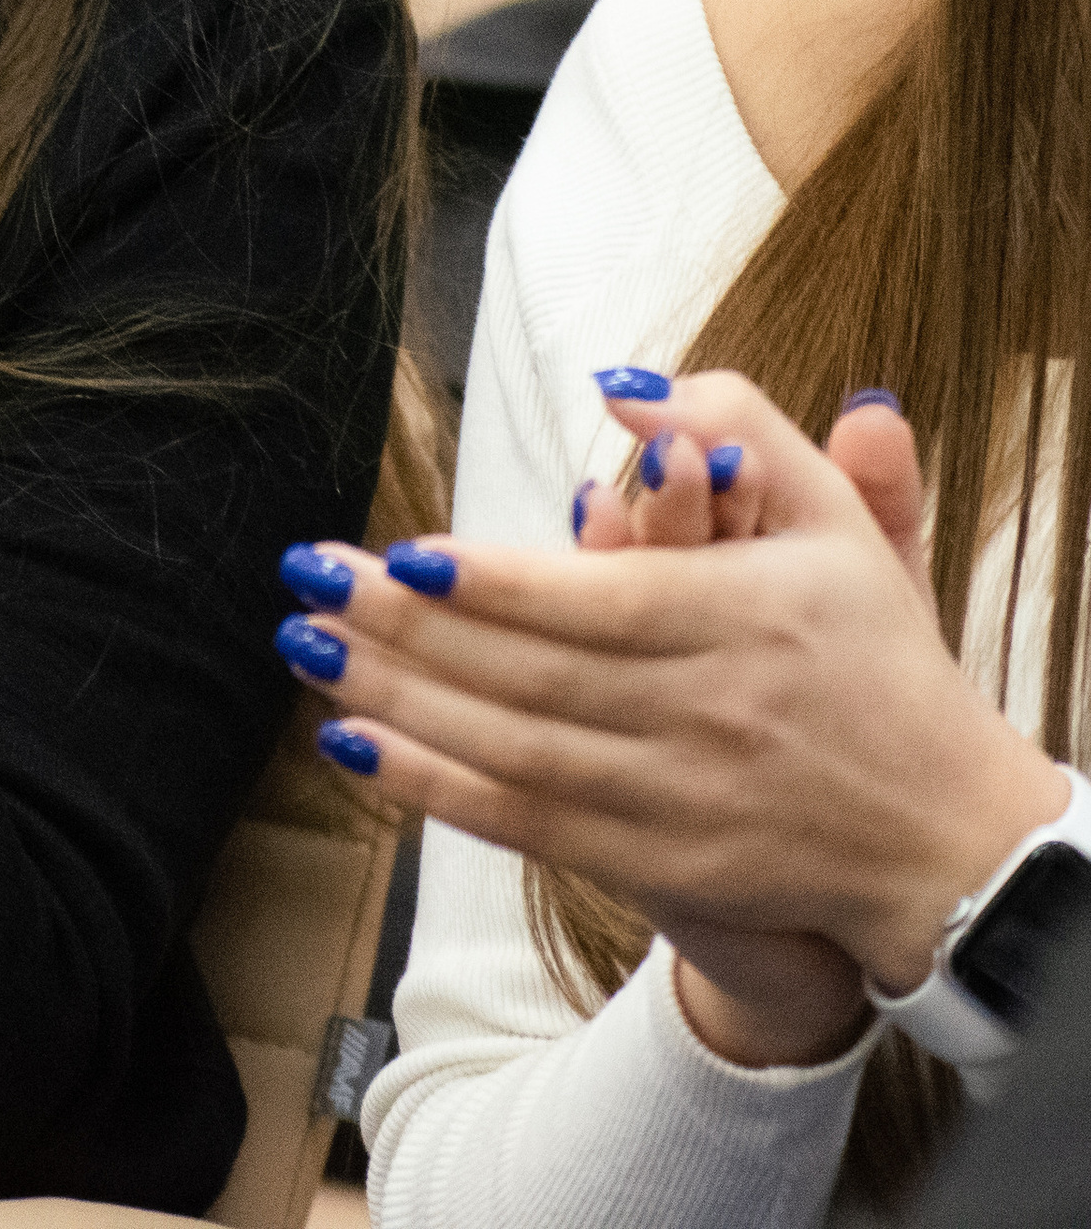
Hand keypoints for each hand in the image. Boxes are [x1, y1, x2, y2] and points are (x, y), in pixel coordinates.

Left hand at [278, 373, 1070, 1045]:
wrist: (940, 836)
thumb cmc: (872, 655)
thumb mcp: (838, 519)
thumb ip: (740, 425)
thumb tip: (622, 385)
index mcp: (742, 623)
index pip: (600, 605)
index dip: (497, 585)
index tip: (402, 551)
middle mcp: (702, 717)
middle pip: (531, 676)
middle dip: (406, 630)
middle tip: (306, 582)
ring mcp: (672, 800)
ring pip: (511, 751)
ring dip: (397, 701)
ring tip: (305, 649)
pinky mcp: (652, 860)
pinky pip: (523, 823)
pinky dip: (432, 787)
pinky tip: (354, 743)